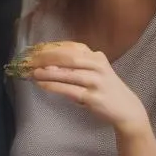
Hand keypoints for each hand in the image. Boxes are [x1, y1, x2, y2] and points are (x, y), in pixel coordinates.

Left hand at [29, 41, 149, 135]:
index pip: (70, 47)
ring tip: (33, 72)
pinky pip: (70, 90)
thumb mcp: (95, 71)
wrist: (126, 108)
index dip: (50, 48)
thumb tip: (47, 61)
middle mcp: (98, 66)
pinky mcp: (94, 97)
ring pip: (69, 73)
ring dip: (48, 72)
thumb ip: (76, 64)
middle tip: (29, 61)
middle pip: (68, 57)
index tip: (34, 51)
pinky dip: (54, 86)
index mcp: (96, 57)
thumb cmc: (105, 88)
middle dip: (46, 58)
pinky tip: (42, 85)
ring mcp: (97, 82)